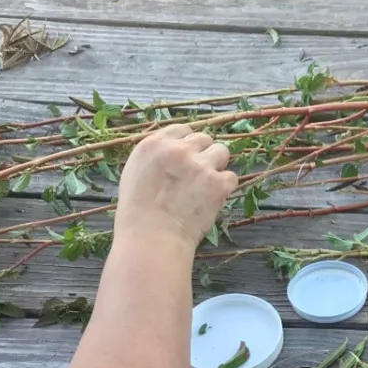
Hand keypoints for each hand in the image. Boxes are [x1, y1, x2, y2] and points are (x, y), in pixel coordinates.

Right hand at [114, 125, 237, 246]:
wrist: (152, 237)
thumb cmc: (139, 213)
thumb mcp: (136, 173)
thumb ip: (157, 157)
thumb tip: (176, 150)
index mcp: (155, 144)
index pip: (182, 130)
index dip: (187, 143)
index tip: (188, 157)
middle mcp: (179, 150)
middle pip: (204, 139)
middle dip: (203, 154)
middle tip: (197, 175)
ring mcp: (200, 165)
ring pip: (222, 152)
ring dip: (217, 166)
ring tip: (206, 185)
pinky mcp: (218, 183)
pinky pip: (231, 177)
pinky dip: (225, 187)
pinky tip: (212, 199)